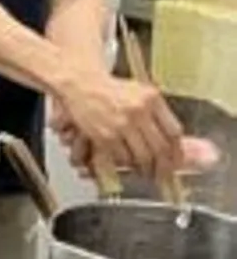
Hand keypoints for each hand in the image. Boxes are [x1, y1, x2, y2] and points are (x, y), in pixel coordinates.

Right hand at [52, 70, 182, 179]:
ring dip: (145, 168)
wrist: (81, 84)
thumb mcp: (140, 92)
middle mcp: (139, 111)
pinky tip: (127, 162)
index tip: (176, 161)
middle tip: (164, 174)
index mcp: (151, 98)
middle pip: (161, 148)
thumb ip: (157, 112)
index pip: (174, 132)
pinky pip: (123, 157)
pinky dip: (126, 163)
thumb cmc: (110, 89)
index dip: (177, 151)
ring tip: (145, 171)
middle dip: (164, 166)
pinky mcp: (105, 135)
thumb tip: (173, 141)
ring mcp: (121, 124)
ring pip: (143, 157)